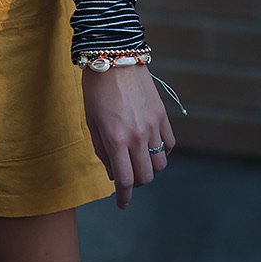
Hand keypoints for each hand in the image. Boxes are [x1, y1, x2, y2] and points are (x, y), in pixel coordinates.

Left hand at [81, 63, 175, 209]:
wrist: (114, 57)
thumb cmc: (96, 89)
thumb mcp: (91, 121)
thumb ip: (102, 149)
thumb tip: (113, 173)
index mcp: (116, 139)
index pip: (125, 180)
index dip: (124, 197)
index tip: (122, 204)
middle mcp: (137, 136)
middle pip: (145, 176)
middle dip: (136, 183)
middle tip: (127, 178)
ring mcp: (153, 126)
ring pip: (160, 163)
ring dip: (149, 168)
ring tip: (138, 160)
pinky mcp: (162, 115)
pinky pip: (169, 144)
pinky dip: (162, 151)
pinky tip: (151, 146)